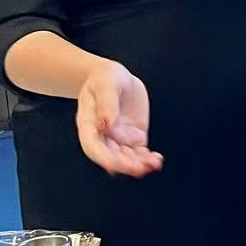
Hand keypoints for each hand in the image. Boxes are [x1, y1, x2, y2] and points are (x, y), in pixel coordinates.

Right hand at [75, 61, 161, 177]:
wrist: (115, 77)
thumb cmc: (104, 78)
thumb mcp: (106, 85)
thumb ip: (107, 104)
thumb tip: (108, 124)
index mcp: (88, 124)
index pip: (93, 147)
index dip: (103, 158)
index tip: (113, 166)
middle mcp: (102, 136)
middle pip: (111, 156)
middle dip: (125, 164)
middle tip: (140, 168)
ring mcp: (118, 138)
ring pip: (127, 157)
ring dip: (139, 164)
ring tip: (153, 164)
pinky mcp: (133, 137)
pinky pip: (139, 152)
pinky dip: (147, 158)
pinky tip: (156, 160)